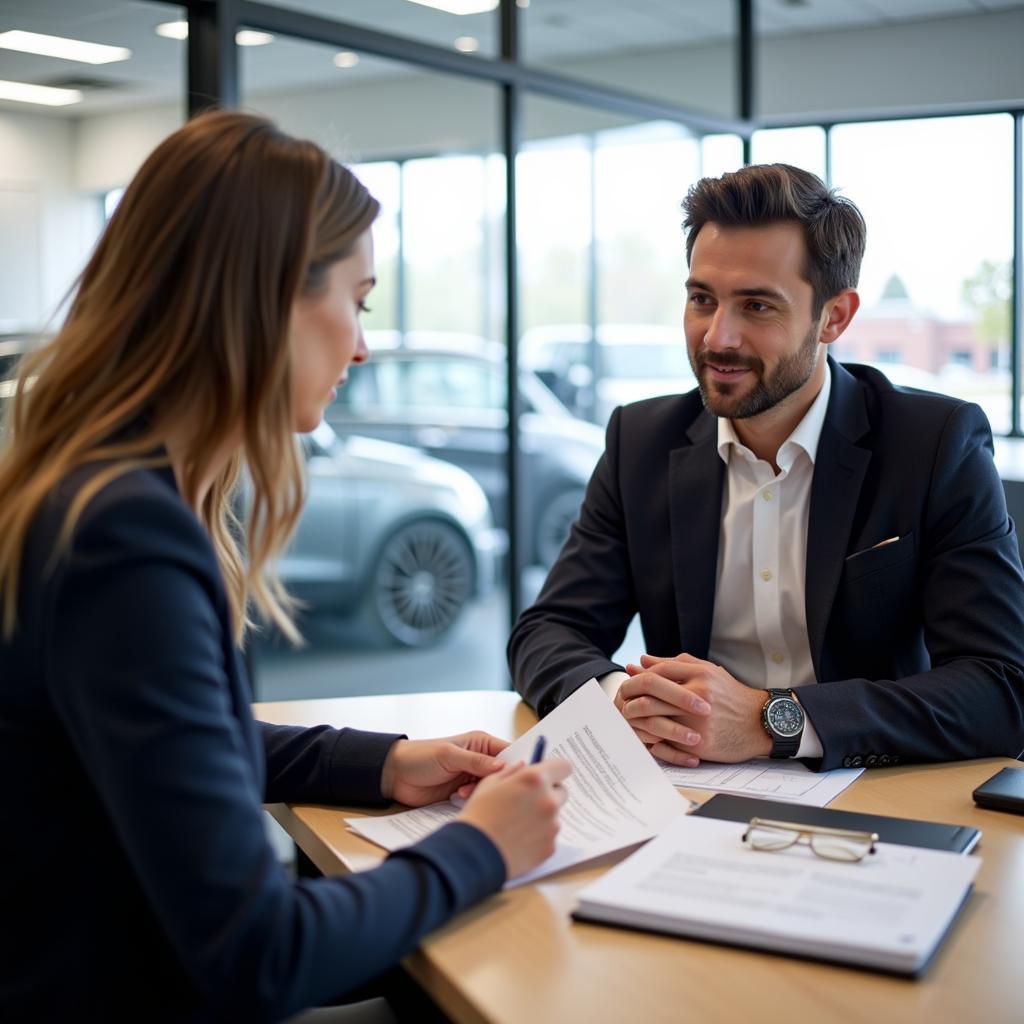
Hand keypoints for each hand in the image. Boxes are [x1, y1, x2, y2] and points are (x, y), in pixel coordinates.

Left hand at [380, 732, 508, 806]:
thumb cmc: (420, 756)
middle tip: (486, 787)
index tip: (521, 778)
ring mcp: (471, 777)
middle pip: (503, 774)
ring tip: (463, 791)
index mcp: (481, 743)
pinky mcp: (462, 793)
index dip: (518, 764)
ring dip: (482, 792)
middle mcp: (480, 759)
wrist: (395, 775)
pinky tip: (458, 797)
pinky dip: (472, 800)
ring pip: (491, 789)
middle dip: (497, 782)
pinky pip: (478, 799)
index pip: (509, 752)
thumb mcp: (449, 756)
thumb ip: (477, 762)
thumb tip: (504, 767)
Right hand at [459, 758, 571, 878]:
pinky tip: (519, 838)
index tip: (548, 774)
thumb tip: (523, 767)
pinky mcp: (550, 847)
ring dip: (542, 815)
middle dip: (548, 793)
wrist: (473, 854)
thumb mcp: (490, 783)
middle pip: (561, 791)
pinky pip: (549, 835)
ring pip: (554, 815)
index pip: (564, 766)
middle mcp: (548, 801)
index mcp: (534, 780)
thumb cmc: (478, 815)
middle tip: (528, 800)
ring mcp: (552, 826)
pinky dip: (539, 836)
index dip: (555, 769)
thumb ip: (512, 771)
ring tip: (517, 824)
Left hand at [618, 653, 770, 764]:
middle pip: (652, 695)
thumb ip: (675, 664)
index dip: (641, 676)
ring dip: (637, 720)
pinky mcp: (699, 745)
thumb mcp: (709, 672)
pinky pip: (666, 743)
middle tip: (621, 701)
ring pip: (655, 719)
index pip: (659, 672)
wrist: (760, 724)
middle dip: (632, 698)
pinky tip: (644, 736)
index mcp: (701, 675)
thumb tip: (642, 661)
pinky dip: (652, 739)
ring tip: (628, 719)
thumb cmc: (731, 696)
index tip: (630, 681)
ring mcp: (698, 722)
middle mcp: (699, 697)